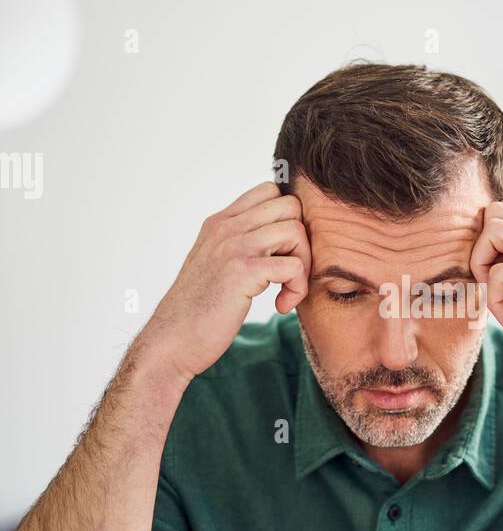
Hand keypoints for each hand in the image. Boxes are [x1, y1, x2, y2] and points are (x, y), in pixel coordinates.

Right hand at [137, 181, 309, 382]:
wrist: (171, 340)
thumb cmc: (197, 310)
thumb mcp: (214, 264)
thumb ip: (238, 244)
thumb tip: (276, 238)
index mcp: (220, 223)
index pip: (270, 190)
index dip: (288, 219)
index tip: (282, 252)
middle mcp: (226, 228)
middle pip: (290, 206)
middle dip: (301, 240)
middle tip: (289, 272)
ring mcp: (233, 247)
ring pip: (296, 232)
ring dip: (303, 265)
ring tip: (287, 291)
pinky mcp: (243, 272)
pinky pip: (294, 266)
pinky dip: (297, 289)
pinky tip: (280, 305)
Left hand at [469, 200, 502, 380]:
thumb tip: (489, 255)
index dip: (488, 240)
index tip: (493, 273)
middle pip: (495, 212)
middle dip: (480, 248)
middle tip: (488, 282)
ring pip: (493, 230)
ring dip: (481, 266)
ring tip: (497, 298)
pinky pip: (497, 272)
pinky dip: (494, 298)